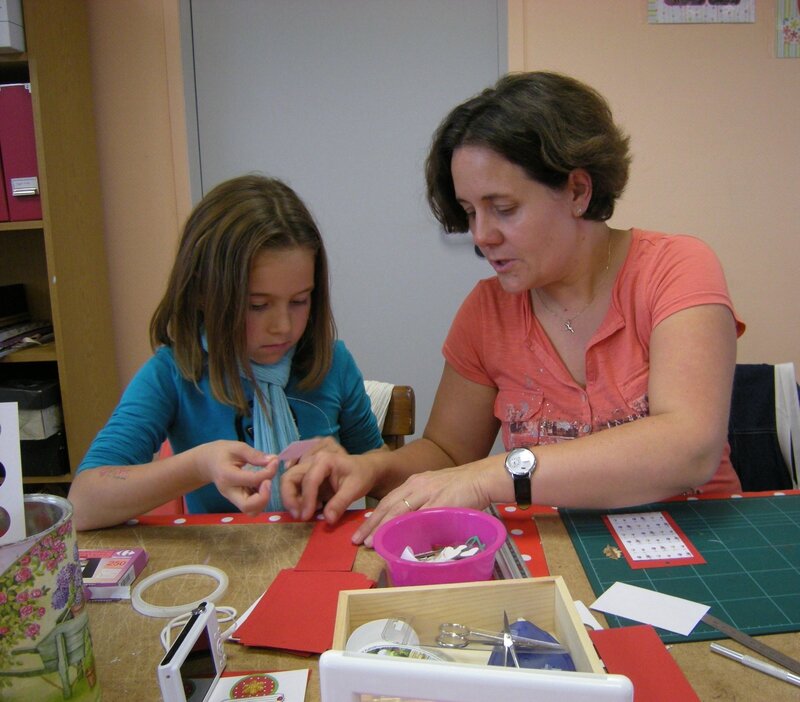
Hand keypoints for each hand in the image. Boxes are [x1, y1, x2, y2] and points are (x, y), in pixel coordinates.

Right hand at [193, 440, 276, 514]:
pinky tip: (261, 486)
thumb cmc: (222, 453)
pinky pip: (252, 508)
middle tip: (268, 481)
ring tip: (265, 483)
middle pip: (248, 507)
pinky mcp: (238, 501)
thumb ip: (254, 454)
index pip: (252, 480)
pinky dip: (261, 500)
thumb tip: (273, 460)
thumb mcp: (237, 447)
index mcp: (227, 476)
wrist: (207, 463)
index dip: (268, 472)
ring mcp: (233, 499)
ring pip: (252, 511)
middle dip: (264, 496)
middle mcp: (230, 492)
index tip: (274, 462)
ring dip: (264, 500)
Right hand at [281, 449, 379, 522]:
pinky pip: (295, 489)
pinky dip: (297, 500)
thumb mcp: (355, 489)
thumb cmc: (361, 475)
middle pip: (289, 477)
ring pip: (288, 483)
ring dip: (292, 500)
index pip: (309, 479)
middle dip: (289, 498)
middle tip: (298, 516)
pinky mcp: (307, 478)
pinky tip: (312, 509)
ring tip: (305, 514)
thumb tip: (328, 520)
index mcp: (324, 460)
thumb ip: (340, 503)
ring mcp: (307, 469)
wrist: (365, 470)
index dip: (305, 499)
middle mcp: (311, 461)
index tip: (306, 517)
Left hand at [353, 462, 490, 546]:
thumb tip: (412, 524)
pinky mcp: (439, 503)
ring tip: (372, 542)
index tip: (363, 530)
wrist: (481, 478)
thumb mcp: (435, 490)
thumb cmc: (461, 486)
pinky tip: (398, 538)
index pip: (388, 500)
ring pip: (399, 512)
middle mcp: (416, 486)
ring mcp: (427, 494)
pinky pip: (420, 517)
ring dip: (383, 528)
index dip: (374, 516)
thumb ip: (423, 504)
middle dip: (371, 524)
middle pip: (388, 506)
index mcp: (414, 483)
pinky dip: (407, 529)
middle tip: (357, 540)